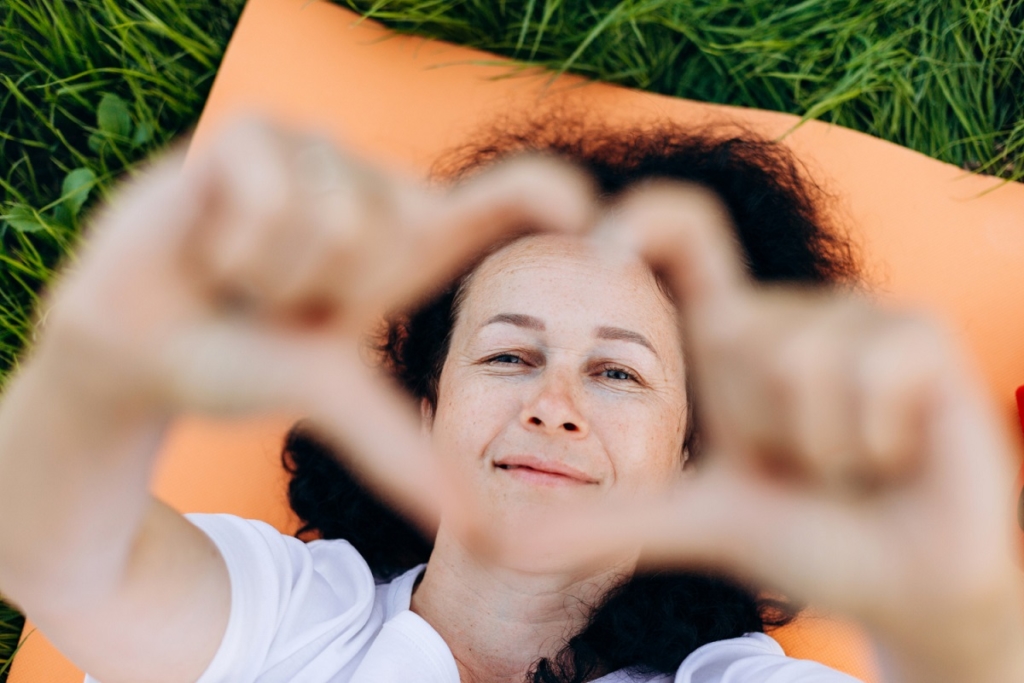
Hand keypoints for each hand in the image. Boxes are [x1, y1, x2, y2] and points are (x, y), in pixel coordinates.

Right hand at [38, 116, 594, 523]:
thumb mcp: (332, 400)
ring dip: (276, 278)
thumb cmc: (241, 362)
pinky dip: (234, 250)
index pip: (493, 203)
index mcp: (402, 246)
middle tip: (280, 301)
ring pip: (337, 220)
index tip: (584, 213)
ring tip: (241, 276)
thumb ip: (402, 450)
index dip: (535, 200)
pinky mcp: (253, 133)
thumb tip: (472, 525)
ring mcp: (313, 151)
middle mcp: (368, 188)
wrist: (133, 343)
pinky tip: (208, 248)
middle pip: (403, 227)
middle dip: (330, 291)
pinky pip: (275, 201)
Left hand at [517, 182, 1023, 682]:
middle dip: (764, 431)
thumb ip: (610, 518)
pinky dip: (873, 444)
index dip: (645, 221)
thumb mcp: (699, 520)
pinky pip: (869, 373)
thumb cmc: (807, 536)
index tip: (601, 247)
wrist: (906, 580)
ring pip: (798, 361)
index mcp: (736, 335)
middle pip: (737, 334)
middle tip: (803, 467)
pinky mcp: (922, 335)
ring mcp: (861, 317)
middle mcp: (794, 312)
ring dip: (819, 447)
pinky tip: (897, 455)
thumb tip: (506, 539)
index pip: (686, 240)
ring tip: (851, 464)